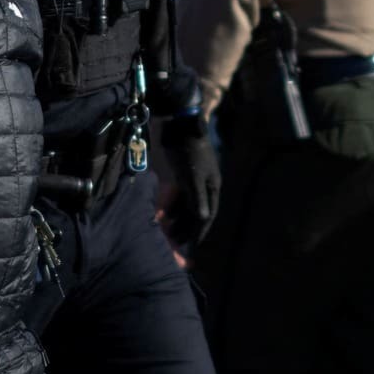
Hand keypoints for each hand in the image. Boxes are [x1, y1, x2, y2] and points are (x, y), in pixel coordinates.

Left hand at [160, 111, 220, 251]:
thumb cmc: (186, 151)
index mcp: (212, 187)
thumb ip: (197, 198)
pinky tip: (162, 214)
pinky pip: (178, 196)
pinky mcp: (181, 174)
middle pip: (197, 212)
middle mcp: (205, 185)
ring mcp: (193, 180)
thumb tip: (203, 219)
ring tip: (167, 231)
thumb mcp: (192, 177)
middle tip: (174, 243)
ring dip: (178, 219)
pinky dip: (172, 206)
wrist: (177, 125)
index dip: (200, 232)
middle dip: (187, 228)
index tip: (192, 247)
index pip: (208, 215)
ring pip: (187, 205)